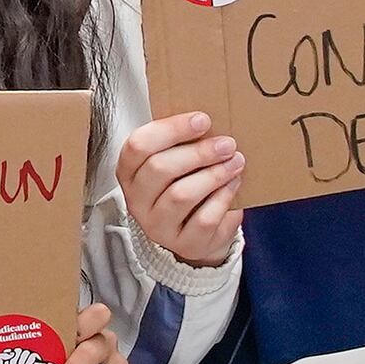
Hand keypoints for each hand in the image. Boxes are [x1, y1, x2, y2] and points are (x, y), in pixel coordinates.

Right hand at [118, 109, 242, 268]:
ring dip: (214, 174)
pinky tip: (233, 185)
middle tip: (227, 144)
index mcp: (129, 173)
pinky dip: (223, 198)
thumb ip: (182, 143)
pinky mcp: (183, 243)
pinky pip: (203, 219)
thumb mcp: (176, 162)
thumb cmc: (186, 185)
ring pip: (181, 195)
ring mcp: (157, 225)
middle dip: (199, 152)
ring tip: (235, 162)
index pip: (138, 145)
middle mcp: (136, 200)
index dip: (171, 129)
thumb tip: (207, 119)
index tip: (203, 120)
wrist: (196, 232)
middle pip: (159, 169)